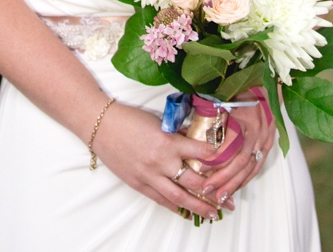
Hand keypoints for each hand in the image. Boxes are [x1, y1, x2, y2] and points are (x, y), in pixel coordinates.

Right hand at [93, 103, 233, 220]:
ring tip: (213, 214)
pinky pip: (161, 200)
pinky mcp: (139, 184)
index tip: (231, 164)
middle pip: (195, 182)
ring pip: (180, 198)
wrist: (101, 125)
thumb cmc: (129, 118)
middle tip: (229, 200)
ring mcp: (150, 175)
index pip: (201, 152)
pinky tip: (186, 213)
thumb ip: (177, 134)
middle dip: (214, 192)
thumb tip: (196, 140)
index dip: (218, 159)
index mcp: (168, 141)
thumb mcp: (158, 121)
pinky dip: (176, 208)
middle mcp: (162, 162)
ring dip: (199, 207)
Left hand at [200, 92, 275, 202]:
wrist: (267, 85)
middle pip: (240, 161)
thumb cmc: (241, 88)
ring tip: (219, 196)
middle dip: (223, 178)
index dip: (216, 158)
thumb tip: (185, 118)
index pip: (230, 143)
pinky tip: (234, 187)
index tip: (200, 166)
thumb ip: (208, 106)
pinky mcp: (269, 144)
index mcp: (244, 117)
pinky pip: (257, 166)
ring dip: (234, 183)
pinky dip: (245, 178)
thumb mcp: (224, 93)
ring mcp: (265, 139)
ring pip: (249, 167)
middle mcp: (257, 131)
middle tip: (207, 189)